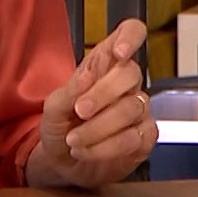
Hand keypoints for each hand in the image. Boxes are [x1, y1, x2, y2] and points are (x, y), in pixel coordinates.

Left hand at [32, 19, 157, 188]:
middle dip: (102, 94)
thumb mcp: (53, 107)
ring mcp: (139, 110)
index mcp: (105, 63)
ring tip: (74, 140)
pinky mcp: (144, 137)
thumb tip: (88, 76)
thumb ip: (70, 90)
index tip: (119, 53)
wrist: (61, 163)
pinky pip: (135, 139)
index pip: (131, 33)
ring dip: (97, 128)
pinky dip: (106, 148)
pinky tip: (88, 151)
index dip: (130, 37)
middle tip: (79, 110)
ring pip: (131, 109)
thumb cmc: (61, 126)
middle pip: (131, 73)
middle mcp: (126, 83)